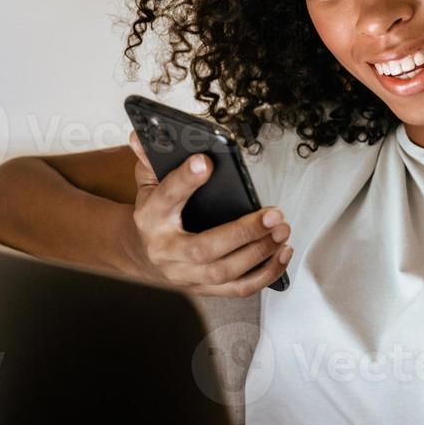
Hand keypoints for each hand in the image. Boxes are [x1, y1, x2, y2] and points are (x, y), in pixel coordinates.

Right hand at [122, 130, 292, 296]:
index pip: (166, 198)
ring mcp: (185, 274)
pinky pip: (238, 288)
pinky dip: (265, 274)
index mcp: (150, 218)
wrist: (142, 254)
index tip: (204, 162)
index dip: (185, 181)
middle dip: (243, 232)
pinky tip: (281, 253)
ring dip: (259, 253)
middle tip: (273, 215)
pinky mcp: (203, 288)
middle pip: (204, 248)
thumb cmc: (153, 214)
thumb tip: (141, 136)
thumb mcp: (147, 183)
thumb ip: (150, 160)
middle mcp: (166, 250)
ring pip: (224, 272)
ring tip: (282, 230)